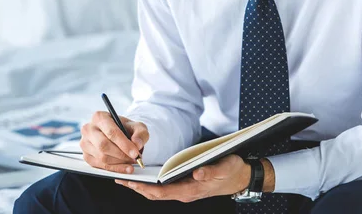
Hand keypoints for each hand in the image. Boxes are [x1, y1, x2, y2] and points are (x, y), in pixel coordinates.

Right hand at [80, 111, 148, 173]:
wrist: (119, 134)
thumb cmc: (126, 129)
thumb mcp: (137, 126)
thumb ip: (140, 133)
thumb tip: (137, 144)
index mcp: (99, 117)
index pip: (111, 132)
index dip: (124, 144)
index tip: (135, 153)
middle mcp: (89, 129)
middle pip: (104, 146)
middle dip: (121, 155)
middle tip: (135, 159)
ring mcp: (85, 143)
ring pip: (102, 157)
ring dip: (119, 163)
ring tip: (131, 162)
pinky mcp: (86, 156)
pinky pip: (100, 166)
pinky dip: (115, 169)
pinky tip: (125, 168)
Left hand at [115, 154, 250, 202]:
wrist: (242, 177)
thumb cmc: (232, 170)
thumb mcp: (224, 167)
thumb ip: (210, 171)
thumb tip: (196, 173)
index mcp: (192, 189)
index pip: (163, 192)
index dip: (146, 188)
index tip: (131, 182)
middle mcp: (186, 193)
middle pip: (156, 194)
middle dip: (137, 188)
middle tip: (120, 179)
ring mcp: (185, 191)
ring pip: (159, 192)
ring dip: (142, 186)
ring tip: (126, 177)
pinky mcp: (186, 186)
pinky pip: (165, 188)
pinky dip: (152, 184)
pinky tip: (144, 176)